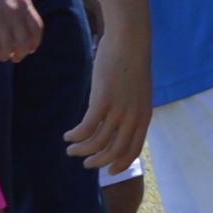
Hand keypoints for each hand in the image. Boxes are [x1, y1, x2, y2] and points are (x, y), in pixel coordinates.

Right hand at [0, 0, 40, 63]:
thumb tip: (20, 5)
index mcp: (23, 0)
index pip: (36, 27)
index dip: (34, 41)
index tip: (30, 49)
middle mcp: (14, 10)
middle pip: (23, 39)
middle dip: (21, 52)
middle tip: (15, 58)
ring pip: (7, 45)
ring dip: (4, 54)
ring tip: (0, 57)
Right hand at [66, 27, 150, 172]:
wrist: (130, 42)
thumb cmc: (132, 65)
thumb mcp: (138, 93)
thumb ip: (131, 110)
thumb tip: (117, 126)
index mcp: (144, 116)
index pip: (133, 150)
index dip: (119, 164)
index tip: (108, 171)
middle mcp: (133, 117)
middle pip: (114, 152)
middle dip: (98, 162)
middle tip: (85, 163)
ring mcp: (118, 110)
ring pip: (97, 143)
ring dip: (81, 150)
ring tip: (71, 148)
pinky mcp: (102, 101)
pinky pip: (86, 129)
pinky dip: (75, 136)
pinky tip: (68, 135)